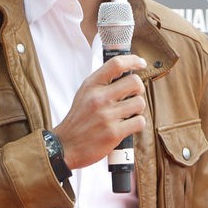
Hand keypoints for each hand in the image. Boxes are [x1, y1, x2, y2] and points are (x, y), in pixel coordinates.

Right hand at [53, 56, 146, 170]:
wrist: (65, 146)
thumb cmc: (78, 120)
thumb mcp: (83, 94)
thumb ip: (101, 83)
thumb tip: (124, 72)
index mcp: (91, 85)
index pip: (116, 64)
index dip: (133, 60)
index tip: (141, 64)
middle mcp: (99, 98)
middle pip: (135, 82)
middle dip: (138, 90)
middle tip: (133, 96)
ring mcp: (107, 116)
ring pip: (140, 103)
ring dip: (138, 109)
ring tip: (128, 114)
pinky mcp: (114, 133)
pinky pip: (139, 122)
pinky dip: (137, 124)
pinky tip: (128, 125)